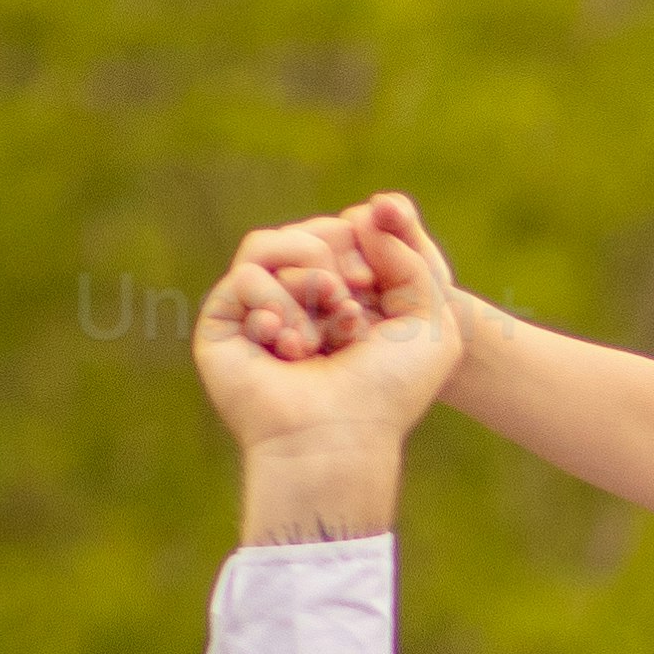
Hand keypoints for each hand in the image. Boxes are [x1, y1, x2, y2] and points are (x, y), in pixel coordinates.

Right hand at [200, 201, 463, 534]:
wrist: (338, 436)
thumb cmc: (388, 390)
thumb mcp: (430, 321)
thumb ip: (412, 259)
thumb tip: (364, 217)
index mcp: (343, 299)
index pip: (343, 233)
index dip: (362, 243)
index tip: (373, 284)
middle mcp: (299, 301)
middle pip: (308, 232)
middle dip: (338, 258)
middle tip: (349, 301)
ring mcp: (258, 310)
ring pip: (271, 245)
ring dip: (308, 282)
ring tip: (322, 330)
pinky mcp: (223, 321)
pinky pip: (246, 273)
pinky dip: (275, 302)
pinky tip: (289, 346)